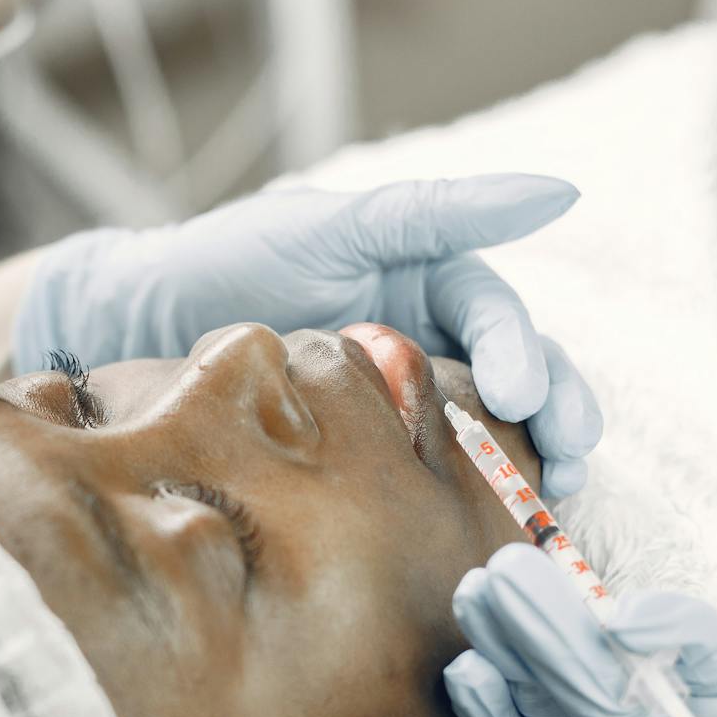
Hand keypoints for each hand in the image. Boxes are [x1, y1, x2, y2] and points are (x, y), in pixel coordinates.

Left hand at [12, 177, 602, 494]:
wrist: (146, 326)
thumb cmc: (235, 258)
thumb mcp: (333, 226)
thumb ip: (436, 212)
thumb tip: (557, 192)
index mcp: (426, 275)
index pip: (497, 315)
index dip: (520, 352)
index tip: (518, 395)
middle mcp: (427, 334)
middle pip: (521, 374)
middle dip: (557, 412)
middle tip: (570, 456)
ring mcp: (402, 397)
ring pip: (493, 428)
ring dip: (535, 459)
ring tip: (556, 496)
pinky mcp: (373, 450)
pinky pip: (436, 472)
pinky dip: (474, 494)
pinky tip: (491, 524)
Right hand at [419, 544, 716, 716]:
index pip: (711, 684)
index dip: (676, 638)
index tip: (624, 625)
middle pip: (610, 681)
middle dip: (566, 628)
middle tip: (518, 579)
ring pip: (545, 700)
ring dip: (515, 645)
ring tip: (481, 592)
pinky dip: (480, 706)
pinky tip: (468, 670)